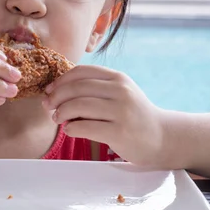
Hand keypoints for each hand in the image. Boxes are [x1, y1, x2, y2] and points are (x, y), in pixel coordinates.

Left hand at [43, 65, 163, 167]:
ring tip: (58, 118)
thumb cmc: (133, 115)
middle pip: (77, 88)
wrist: (161, 137)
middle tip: (49, 106)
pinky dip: (71, 128)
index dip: (61, 80)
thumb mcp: (119, 93)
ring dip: (61, 112)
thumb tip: (55, 91)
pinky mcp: (119, 132)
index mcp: (118, 78)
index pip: (81, 71)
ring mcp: (121, 111)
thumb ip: (94, 88)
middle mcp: (121, 91)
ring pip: (78, 106)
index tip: (50, 90)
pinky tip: (70, 130)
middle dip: (56, 97)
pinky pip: (84, 127)